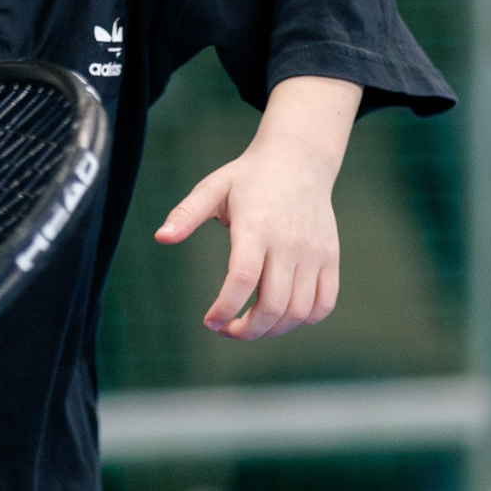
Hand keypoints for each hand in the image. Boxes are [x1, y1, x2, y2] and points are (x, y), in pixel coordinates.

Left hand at [154, 75, 360, 340]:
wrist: (299, 159)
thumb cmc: (249, 177)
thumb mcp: (213, 188)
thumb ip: (186, 213)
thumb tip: (160, 238)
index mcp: (256, 226)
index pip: (242, 279)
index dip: (224, 308)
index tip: (209, 321)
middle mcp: (289, 242)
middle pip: (272, 305)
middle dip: (246, 331)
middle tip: (227, 330)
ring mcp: (314, 252)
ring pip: (299, 311)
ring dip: (272, 330)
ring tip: (250, 324)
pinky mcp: (330, 257)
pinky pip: (324, 303)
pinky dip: (304, 320)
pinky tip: (281, 315)